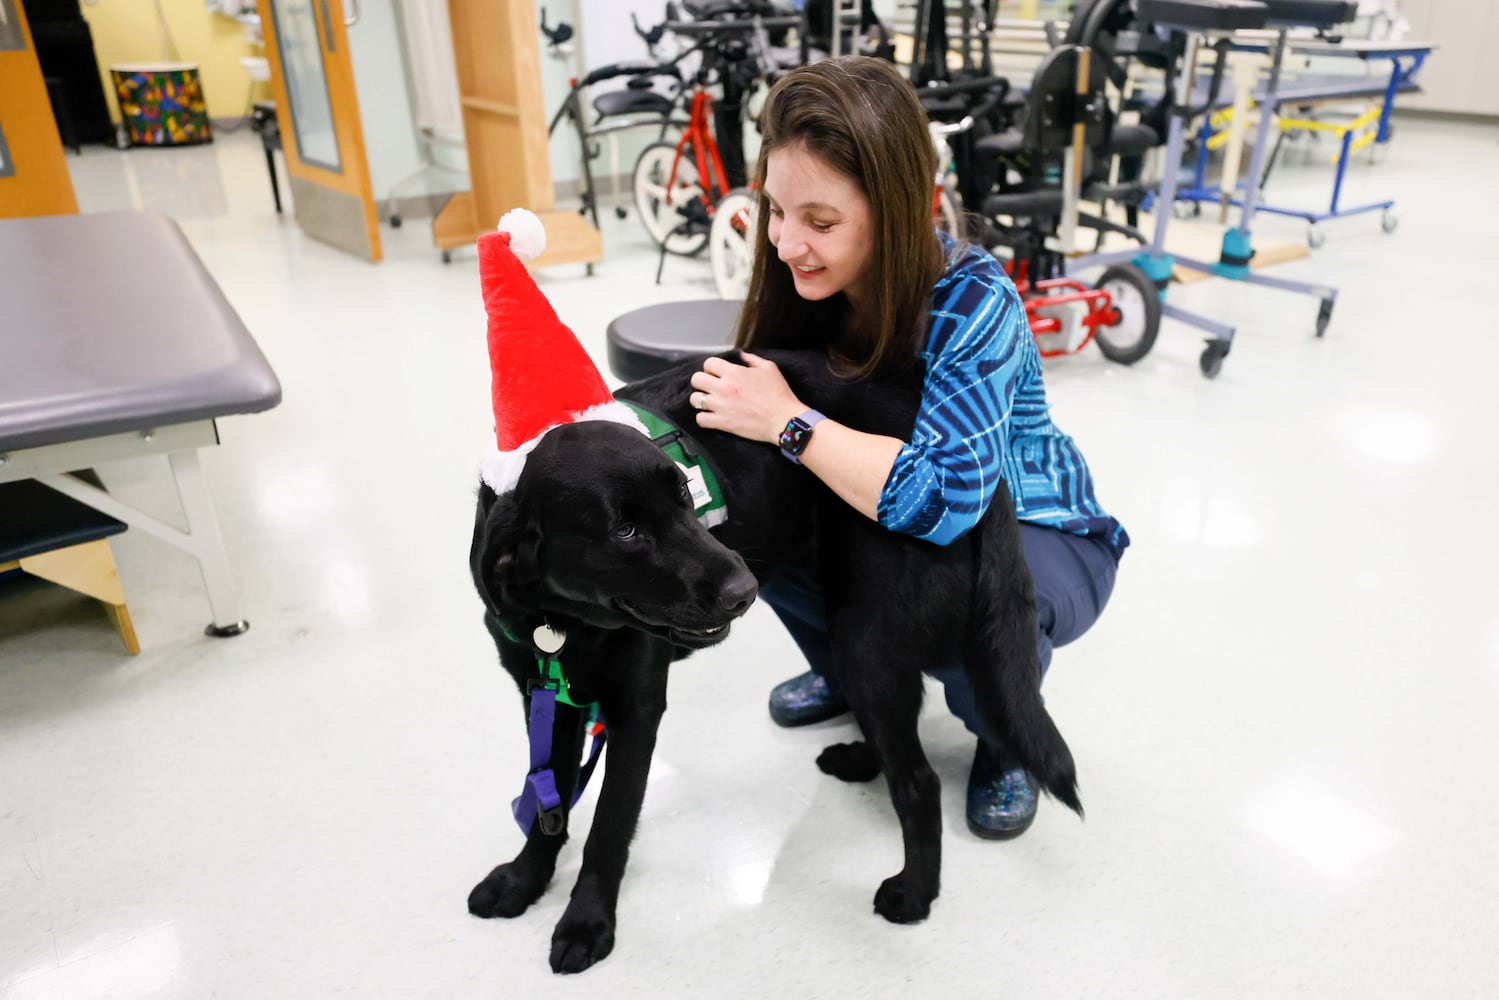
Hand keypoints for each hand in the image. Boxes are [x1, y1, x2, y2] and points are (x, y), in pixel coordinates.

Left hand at [688, 352, 803, 443]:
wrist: (784, 420)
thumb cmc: (779, 394)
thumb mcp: (769, 369)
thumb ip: (752, 359)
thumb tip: (741, 355)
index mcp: (734, 372)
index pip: (708, 363)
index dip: (711, 367)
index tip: (715, 373)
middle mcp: (724, 388)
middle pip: (696, 379)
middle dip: (701, 381)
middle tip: (709, 386)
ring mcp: (721, 406)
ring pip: (695, 399)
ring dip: (700, 399)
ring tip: (708, 402)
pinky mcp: (723, 423)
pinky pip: (701, 419)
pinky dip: (703, 418)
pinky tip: (710, 416)